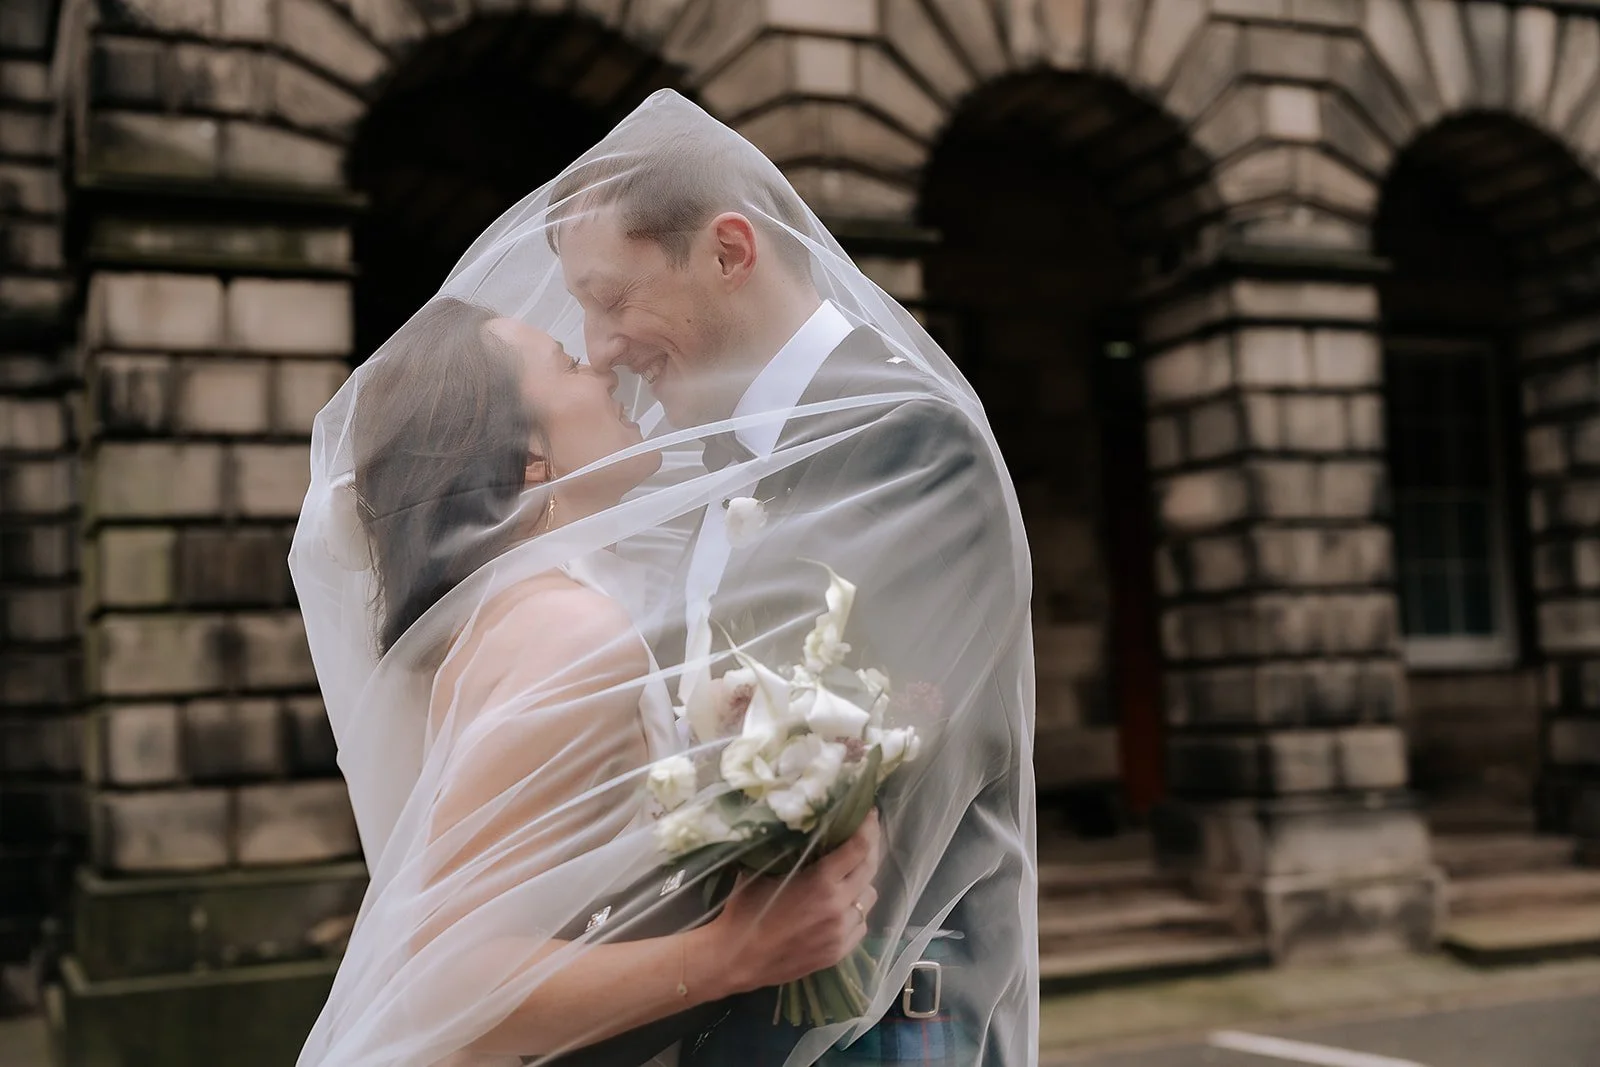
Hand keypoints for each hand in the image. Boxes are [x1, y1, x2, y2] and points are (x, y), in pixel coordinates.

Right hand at [708, 809, 881, 993]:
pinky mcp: (838, 952)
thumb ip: (789, 850)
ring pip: (869, 898)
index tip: (871, 813)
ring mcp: (840, 932)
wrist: (736, 959)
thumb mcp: (763, 870)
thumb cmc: (745, 909)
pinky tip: (839, 909)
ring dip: (861, 884)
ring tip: (847, 878)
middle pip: (870, 869)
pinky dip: (854, 913)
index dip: (869, 826)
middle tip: (864, 837)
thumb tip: (800, 826)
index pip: (859, 847)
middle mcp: (837, 906)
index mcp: (820, 882)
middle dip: (870, 848)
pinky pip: (860, 925)